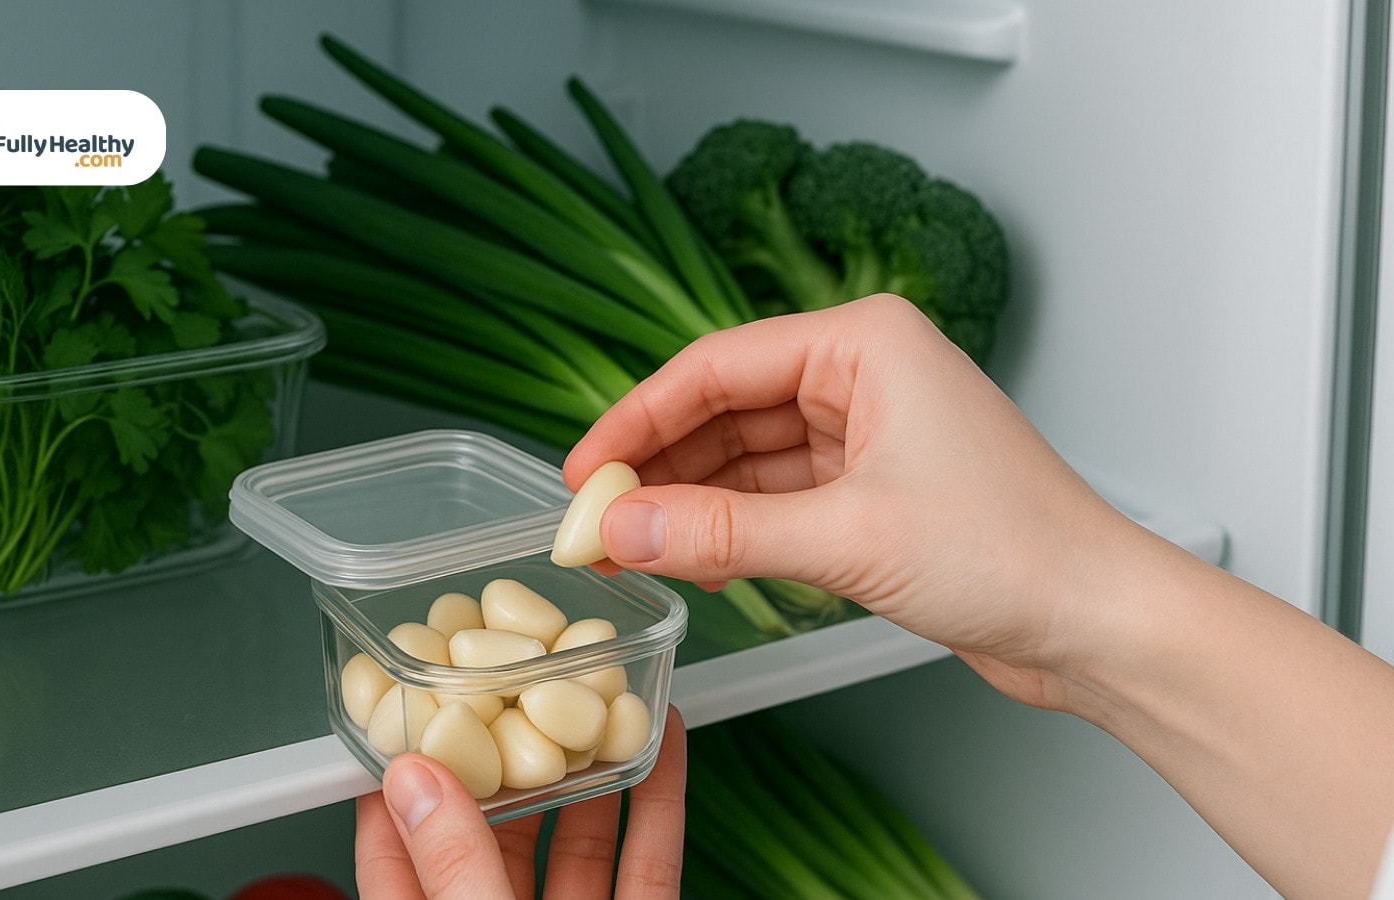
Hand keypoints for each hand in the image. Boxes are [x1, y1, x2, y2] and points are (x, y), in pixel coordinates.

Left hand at [355, 705, 685, 898]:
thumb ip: (453, 866)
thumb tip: (413, 779)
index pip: (395, 860)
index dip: (395, 789)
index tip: (405, 720)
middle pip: (491, 835)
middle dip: (504, 757)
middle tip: (509, 684)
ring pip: (576, 843)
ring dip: (585, 769)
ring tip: (591, 696)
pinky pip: (649, 864)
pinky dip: (659, 804)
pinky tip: (666, 747)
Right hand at [564, 295, 1148, 708]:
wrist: (1100, 623)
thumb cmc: (1014, 553)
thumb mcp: (846, 539)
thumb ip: (722, 532)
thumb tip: (621, 529)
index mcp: (865, 343)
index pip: (717, 365)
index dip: (638, 418)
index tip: (584, 471)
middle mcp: (865, 375)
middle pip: (727, 407)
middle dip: (660, 466)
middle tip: (596, 520)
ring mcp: (871, 433)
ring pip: (749, 456)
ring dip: (693, 501)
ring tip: (632, 547)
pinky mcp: (875, 490)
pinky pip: (779, 496)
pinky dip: (735, 526)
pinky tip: (695, 558)